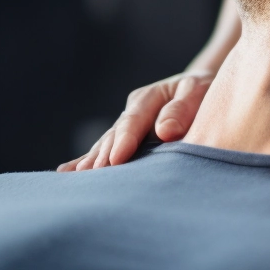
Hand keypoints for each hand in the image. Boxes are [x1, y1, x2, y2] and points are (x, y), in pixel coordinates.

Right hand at [57, 71, 214, 170]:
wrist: (199, 89)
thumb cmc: (203, 91)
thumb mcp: (198, 91)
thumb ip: (182, 109)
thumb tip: (166, 131)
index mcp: (148, 98)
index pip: (133, 122)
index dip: (124, 141)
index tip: (115, 160)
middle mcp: (132, 112)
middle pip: (113, 136)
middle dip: (102, 157)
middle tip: (92, 180)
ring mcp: (126, 126)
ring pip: (105, 145)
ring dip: (92, 162)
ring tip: (77, 180)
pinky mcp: (125, 139)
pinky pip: (104, 150)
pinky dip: (86, 160)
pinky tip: (66, 173)